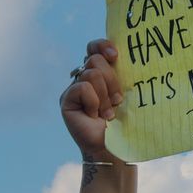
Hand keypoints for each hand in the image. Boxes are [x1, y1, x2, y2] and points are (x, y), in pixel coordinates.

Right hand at [60, 38, 122, 160]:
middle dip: (111, 79)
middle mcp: (84, 77)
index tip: (116, 56)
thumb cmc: (124, 122)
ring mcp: (74, 88)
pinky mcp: (66, 99)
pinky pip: (82, 87)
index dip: (103, 46)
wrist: (114, 147)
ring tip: (107, 113)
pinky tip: (93, 116)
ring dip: (105, 95)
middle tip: (117, 101)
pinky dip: (94, 102)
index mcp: (100, 72)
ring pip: (91, 72)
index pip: (95, 47)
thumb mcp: (126, 93)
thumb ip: (121, 74)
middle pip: (95, 59)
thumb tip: (119, 55)